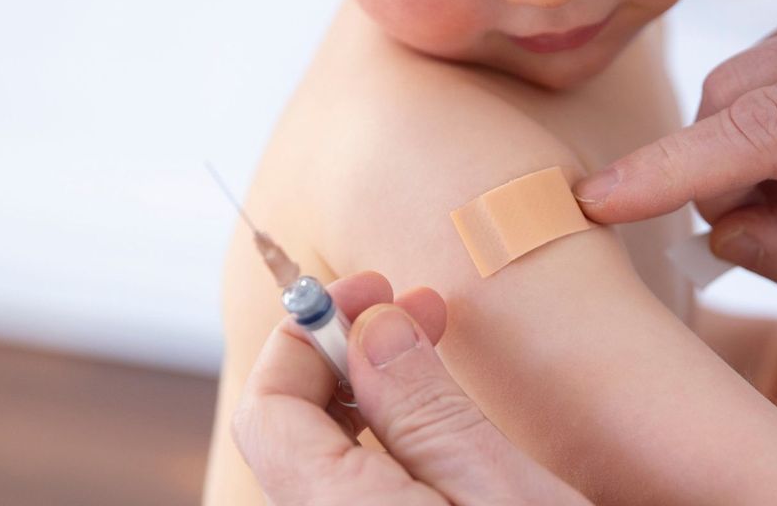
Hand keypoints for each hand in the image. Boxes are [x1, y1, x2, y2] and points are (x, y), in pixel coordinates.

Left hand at [231, 271, 590, 505]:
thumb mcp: (505, 496)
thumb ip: (425, 412)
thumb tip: (369, 327)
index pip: (270, 411)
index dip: (306, 335)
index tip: (368, 291)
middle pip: (289, 432)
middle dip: (340, 354)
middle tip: (409, 307)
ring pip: (323, 460)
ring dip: (365, 392)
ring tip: (427, 350)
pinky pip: (355, 491)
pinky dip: (383, 440)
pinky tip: (431, 419)